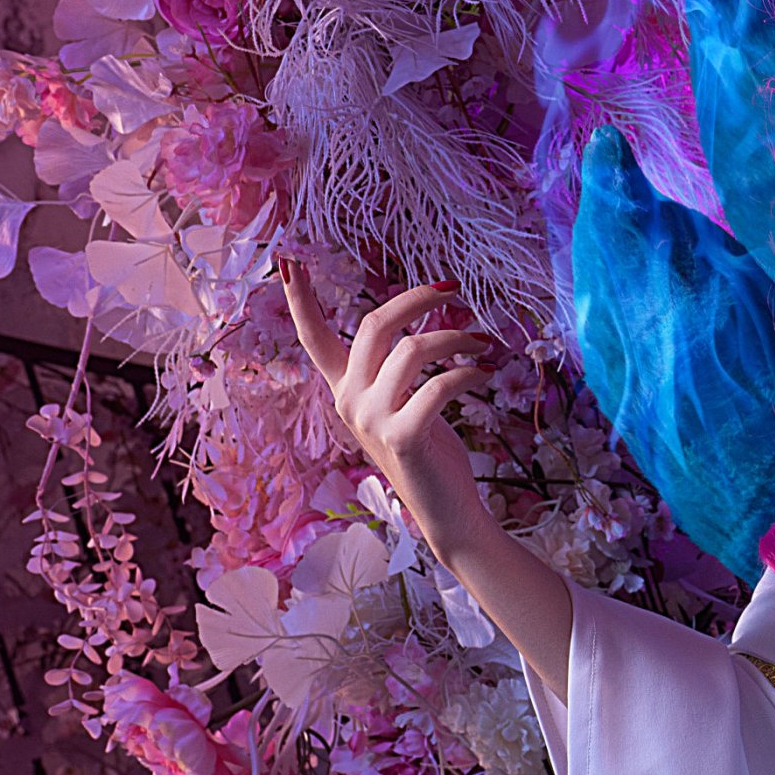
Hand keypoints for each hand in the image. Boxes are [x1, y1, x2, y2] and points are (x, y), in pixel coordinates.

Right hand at [282, 260, 574, 686]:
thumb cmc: (430, 455)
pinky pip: (438, 384)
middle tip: (453, 289)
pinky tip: (486, 371)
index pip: (314, 339)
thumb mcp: (402, 406)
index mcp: (345, 391)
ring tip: (483, 339)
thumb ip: (395, 371)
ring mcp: (373, 421)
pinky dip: (468, 371)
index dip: (302, 299)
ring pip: (410, 349)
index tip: (289, 260)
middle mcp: (350, 403)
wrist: (446, 514)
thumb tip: (418, 324)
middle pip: (375, 325)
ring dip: (455, 336)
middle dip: (415, 298)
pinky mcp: (404, 436)